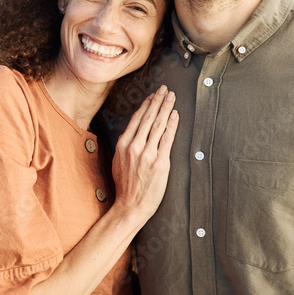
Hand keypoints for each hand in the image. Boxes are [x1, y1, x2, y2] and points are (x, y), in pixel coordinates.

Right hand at [111, 85, 178, 222]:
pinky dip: (172, 125)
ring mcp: (148, 154)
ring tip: (172, 97)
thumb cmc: (125, 186)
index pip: (136, 119)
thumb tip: (132, 134)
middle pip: (148, 118)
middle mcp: (135, 147)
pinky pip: (167, 139)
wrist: (130, 205)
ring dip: (166, 108)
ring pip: (158, 125)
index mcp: (123, 145)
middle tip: (165, 89)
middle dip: (158, 101)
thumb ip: (125, 146)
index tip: (152, 95)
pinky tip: (175, 115)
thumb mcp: (118, 162)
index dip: (146, 105)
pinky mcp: (160, 163)